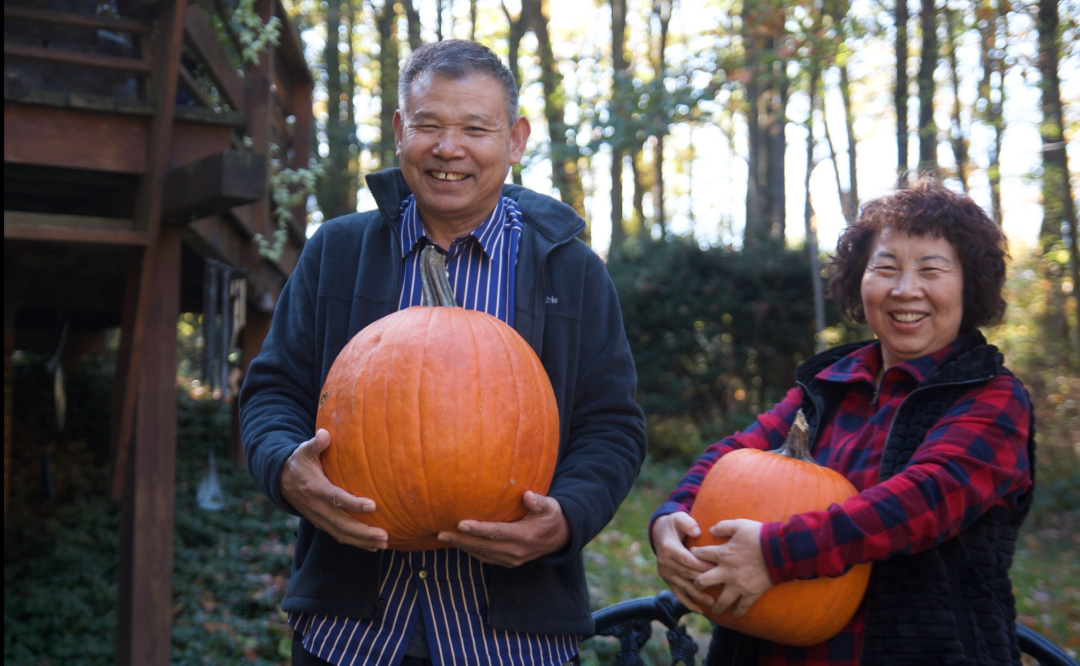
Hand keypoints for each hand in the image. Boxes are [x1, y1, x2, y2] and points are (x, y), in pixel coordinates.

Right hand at [280, 429, 387, 551]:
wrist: (281, 481)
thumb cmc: (299, 462)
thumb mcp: (304, 450)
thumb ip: (316, 443)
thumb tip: (325, 434)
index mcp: (315, 489)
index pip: (336, 498)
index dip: (353, 504)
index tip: (373, 505)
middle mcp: (317, 507)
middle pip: (341, 523)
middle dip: (363, 532)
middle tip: (384, 535)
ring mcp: (319, 518)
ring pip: (341, 534)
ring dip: (363, 541)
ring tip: (384, 543)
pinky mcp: (322, 524)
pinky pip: (339, 536)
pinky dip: (356, 543)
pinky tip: (374, 546)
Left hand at [436, 491, 569, 567]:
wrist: (560, 538)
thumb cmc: (552, 516)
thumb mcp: (551, 506)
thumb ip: (539, 501)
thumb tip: (528, 495)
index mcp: (525, 536)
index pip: (497, 533)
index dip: (478, 529)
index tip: (461, 523)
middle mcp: (517, 551)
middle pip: (484, 547)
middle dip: (461, 540)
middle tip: (441, 533)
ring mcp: (512, 560)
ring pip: (482, 554)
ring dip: (462, 546)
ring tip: (444, 537)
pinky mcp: (509, 563)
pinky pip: (486, 558)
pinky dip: (471, 551)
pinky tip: (459, 542)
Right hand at [651, 512, 715, 612]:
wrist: (660, 533)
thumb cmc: (675, 525)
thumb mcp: (679, 518)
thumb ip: (688, 522)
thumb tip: (696, 530)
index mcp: (668, 548)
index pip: (687, 560)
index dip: (702, 566)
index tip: (716, 569)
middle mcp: (665, 563)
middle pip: (688, 575)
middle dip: (705, 581)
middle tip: (722, 588)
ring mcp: (665, 573)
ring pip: (685, 587)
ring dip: (699, 596)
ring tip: (714, 603)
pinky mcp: (667, 580)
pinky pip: (678, 593)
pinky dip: (688, 603)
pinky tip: (700, 610)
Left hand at [691, 519, 772, 617]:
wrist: (780, 550)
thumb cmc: (759, 535)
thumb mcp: (739, 525)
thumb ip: (723, 526)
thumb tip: (711, 529)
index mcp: (722, 554)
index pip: (700, 555)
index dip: (693, 554)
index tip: (690, 556)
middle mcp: (726, 572)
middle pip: (703, 581)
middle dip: (697, 584)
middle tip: (696, 586)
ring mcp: (738, 585)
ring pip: (722, 600)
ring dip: (716, 606)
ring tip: (714, 610)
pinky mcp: (751, 593)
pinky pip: (742, 606)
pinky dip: (739, 612)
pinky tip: (735, 616)